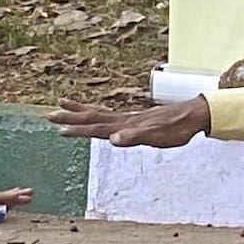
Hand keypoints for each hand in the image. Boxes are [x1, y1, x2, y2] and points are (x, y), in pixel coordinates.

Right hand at [53, 96, 208, 148]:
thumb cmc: (177, 129)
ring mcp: (130, 119)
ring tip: (62, 104)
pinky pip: (110, 115)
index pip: (97, 127)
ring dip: (79, 111)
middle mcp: (125, 120)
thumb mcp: (158, 137)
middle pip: (92, 117)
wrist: (194, 115)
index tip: (59, 129)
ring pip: (99, 114)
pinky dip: (96, 113)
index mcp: (126, 125)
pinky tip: (94, 115)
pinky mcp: (136, 120)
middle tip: (48, 113)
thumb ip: (135, 138)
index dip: (79, 129)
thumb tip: (113, 140)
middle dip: (71, 116)